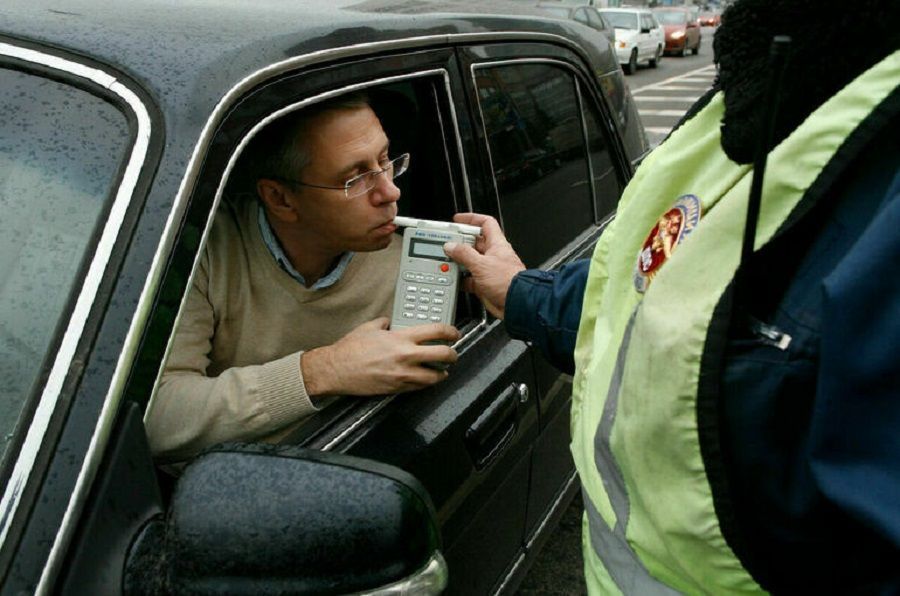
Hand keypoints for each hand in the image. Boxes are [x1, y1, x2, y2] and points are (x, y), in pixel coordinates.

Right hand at [301, 317, 459, 397]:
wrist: (336, 370)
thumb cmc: (350, 349)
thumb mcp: (370, 327)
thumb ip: (385, 323)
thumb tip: (391, 322)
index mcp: (401, 338)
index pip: (437, 331)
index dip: (451, 332)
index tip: (454, 334)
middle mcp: (406, 356)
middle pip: (443, 355)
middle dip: (453, 355)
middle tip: (453, 354)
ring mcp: (403, 374)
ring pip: (435, 377)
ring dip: (442, 373)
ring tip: (442, 370)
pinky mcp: (397, 388)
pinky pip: (419, 387)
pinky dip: (425, 383)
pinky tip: (425, 379)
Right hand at [443, 213, 524, 319]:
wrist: (516, 303)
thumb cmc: (508, 281)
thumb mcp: (481, 264)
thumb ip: (464, 254)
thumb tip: (451, 246)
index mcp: (497, 244)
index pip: (485, 223)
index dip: (472, 219)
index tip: (458, 220)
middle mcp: (494, 255)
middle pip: (474, 243)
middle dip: (461, 243)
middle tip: (448, 243)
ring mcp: (489, 270)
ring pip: (471, 261)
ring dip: (460, 262)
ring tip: (449, 261)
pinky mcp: (485, 284)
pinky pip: (470, 278)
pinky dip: (462, 279)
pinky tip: (455, 279)